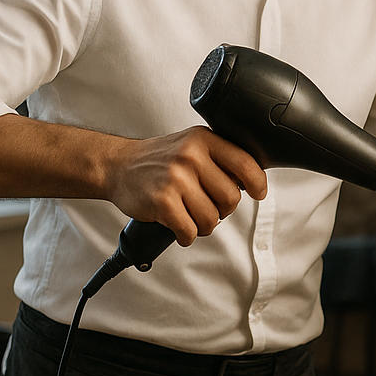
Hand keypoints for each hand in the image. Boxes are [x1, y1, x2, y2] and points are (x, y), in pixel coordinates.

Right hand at [104, 127, 267, 244]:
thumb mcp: (191, 146)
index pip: (246, 164)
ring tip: (188, 215)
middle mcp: (191, 156)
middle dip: (222, 210)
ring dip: (203, 225)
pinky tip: (178, 226)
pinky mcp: (162, 201)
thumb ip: (219, 158)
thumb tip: (252, 181)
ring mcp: (176, 178)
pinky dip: (187, 236)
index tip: (258, 193)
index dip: (258, 184)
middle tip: (206, 205)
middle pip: (231, 198)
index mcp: (204, 140)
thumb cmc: (159, 160)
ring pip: (212, 219)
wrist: (117, 166)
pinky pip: (190, 231)